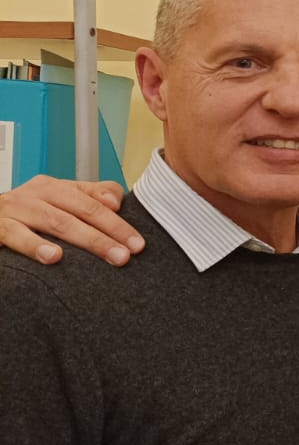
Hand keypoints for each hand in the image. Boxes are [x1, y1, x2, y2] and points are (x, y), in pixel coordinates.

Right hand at [0, 175, 141, 264]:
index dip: (118, 220)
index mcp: (54, 187)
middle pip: (81, 210)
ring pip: (56, 222)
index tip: (138, 243)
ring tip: (111, 255)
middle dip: (110, 232)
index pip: (94, 200)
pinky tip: (54, 257)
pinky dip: (36, 246)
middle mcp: (36, 194)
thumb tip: (117, 201)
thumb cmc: (23, 217)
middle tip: (129, 254)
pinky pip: (16, 235)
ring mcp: (15, 209)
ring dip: (87, 240)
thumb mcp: (56, 205)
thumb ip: (89, 199)